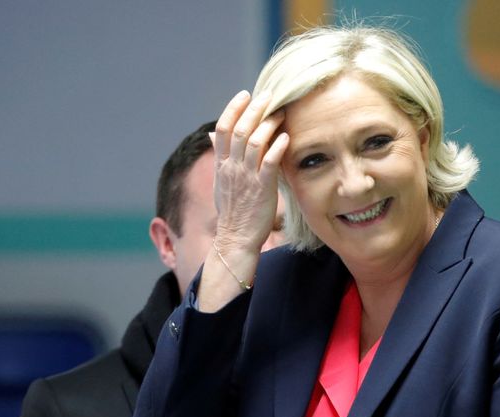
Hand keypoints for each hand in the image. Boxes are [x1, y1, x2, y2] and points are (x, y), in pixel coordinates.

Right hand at [197, 91, 289, 310]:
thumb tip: (212, 136)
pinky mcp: (262, 189)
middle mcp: (232, 168)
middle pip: (240, 129)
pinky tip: (286, 137)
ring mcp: (247, 178)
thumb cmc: (233, 211)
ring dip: (268, 123)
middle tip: (269, 94)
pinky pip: (270, 163)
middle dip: (254, 109)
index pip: (222, 129)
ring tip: (281, 112)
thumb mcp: (222, 182)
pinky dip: (277, 147)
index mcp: (222, 165)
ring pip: (254, 142)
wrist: (236, 238)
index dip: (233, 108)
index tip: (244, 95)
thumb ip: (221, 157)